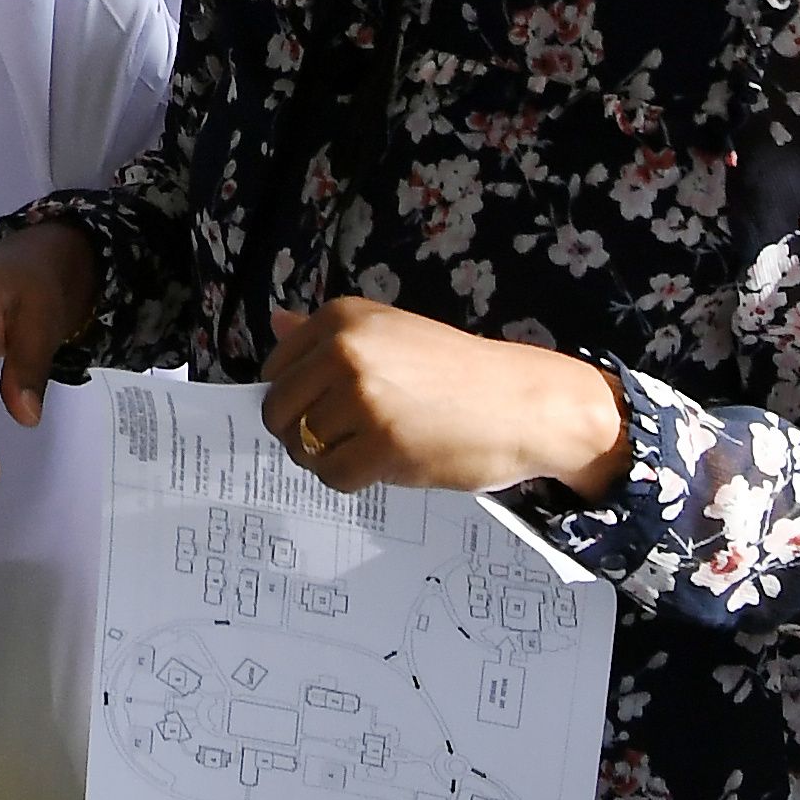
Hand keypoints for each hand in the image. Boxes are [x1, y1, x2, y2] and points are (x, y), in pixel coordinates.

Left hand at [259, 299, 629, 497]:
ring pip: (301, 446)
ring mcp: (362, 398)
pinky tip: (384, 464)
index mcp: (342, 319)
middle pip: (278, 410)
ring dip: (329, 458)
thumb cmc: (458, 373)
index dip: (293, 398)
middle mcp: (345, 352)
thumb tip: (275, 323)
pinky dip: (351, 479)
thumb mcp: (392, 334)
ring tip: (372, 448)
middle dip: (301, 433)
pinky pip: (332, 475)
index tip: (325, 407)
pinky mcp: (381, 444)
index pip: (275, 369)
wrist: (524, 403)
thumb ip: (328, 336)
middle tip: (345, 438)